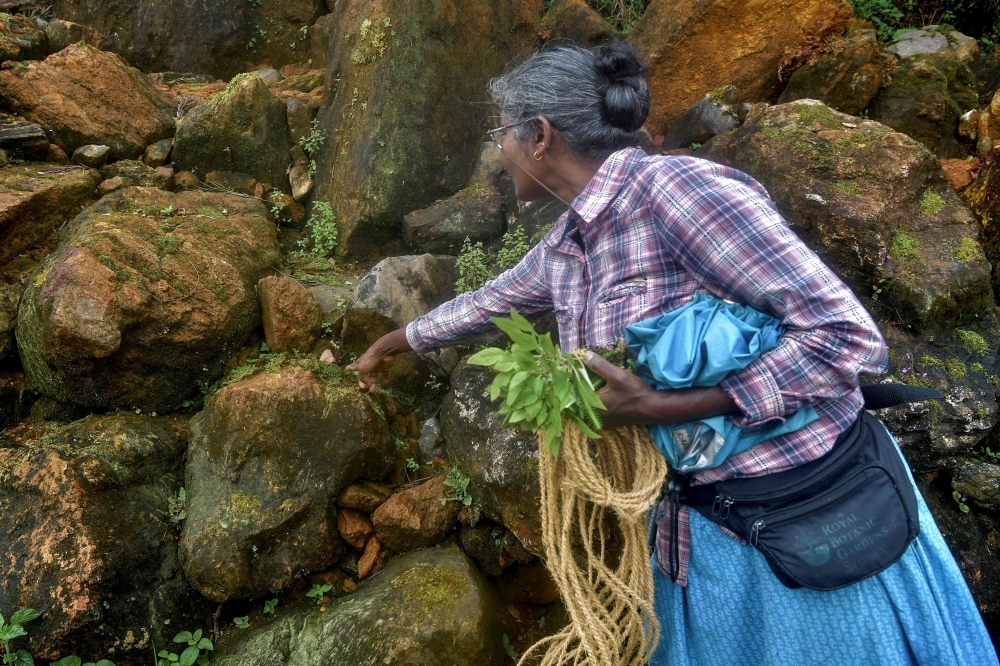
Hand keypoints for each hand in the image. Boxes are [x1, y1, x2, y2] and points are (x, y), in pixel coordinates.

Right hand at [346, 348, 394, 392]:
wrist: (383, 352)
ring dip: (373, 383)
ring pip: (374, 377)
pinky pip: (385, 374)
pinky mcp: (385, 367)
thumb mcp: (362, 369)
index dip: (351, 368)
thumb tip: (368, 385)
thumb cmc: (369, 359)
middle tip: (364, 389)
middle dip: (364, 382)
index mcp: (361, 364)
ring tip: (372, 391)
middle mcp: (368, 365)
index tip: (347, 368)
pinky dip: (385, 379)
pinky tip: (384, 383)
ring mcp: (377, 366)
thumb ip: (363, 378)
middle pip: (365, 375)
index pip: (354, 367)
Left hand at [582, 351, 738, 429]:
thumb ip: (599, 365)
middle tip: (574, 376)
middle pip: (579, 403)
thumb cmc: (634, 392)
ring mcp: (602, 422)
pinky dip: (595, 403)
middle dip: (577, 390)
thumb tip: (583, 355)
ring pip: (588, 408)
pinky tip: (598, 393)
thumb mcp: (617, 375)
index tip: (567, 374)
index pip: (572, 396)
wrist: (653, 408)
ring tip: (584, 382)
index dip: (569, 385)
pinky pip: (596, 412)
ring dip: (586, 397)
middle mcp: (594, 417)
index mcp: (592, 406)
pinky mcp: (610, 423)